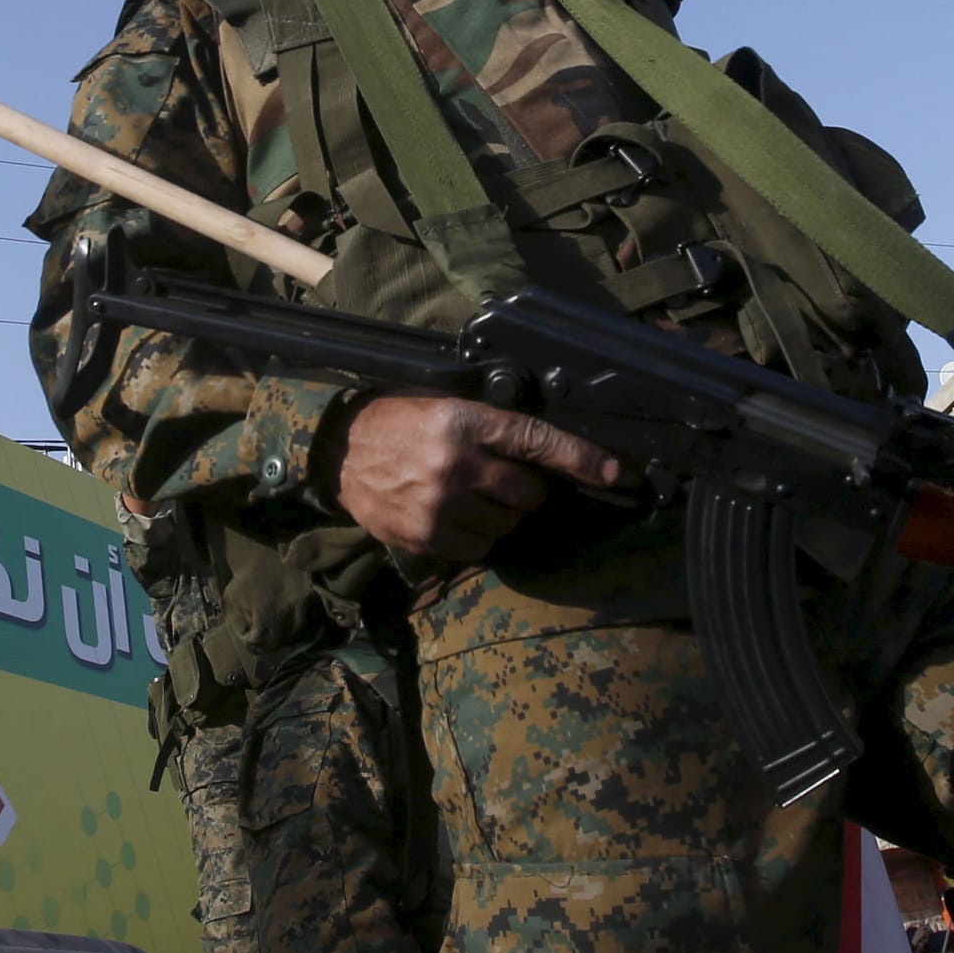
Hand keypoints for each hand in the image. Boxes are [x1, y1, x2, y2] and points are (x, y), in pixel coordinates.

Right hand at [320, 394, 621, 563]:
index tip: (614, 472)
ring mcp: (439, 505)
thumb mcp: (446, 404)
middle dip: (527, 490)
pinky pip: (479, 548)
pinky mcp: (425, 537)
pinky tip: (453, 515)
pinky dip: (476, 536)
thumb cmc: (399, 421)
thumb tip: (546, 451)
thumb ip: (492, 425)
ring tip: (471, 496)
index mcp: (464, 421)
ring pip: (506, 525)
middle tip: (505, 479)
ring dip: (501, 515)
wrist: (339, 453)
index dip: (580, 458)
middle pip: (528, 493)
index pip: (535, 440)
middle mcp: (454, 464)